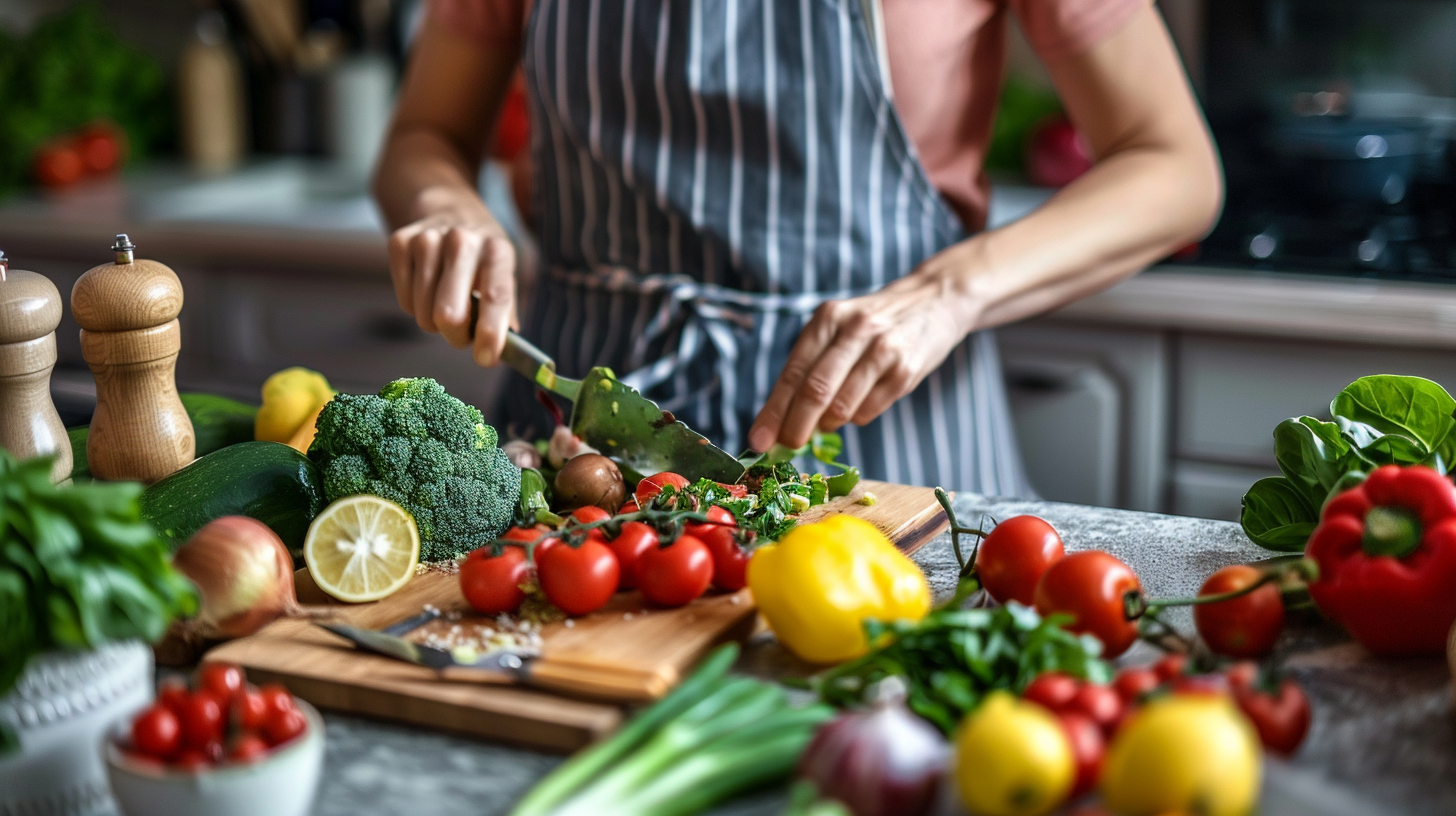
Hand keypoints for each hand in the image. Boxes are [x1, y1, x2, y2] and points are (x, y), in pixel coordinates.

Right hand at [386, 212, 517, 365]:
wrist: (447, 205)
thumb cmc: (480, 253)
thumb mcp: (503, 271)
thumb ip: (505, 311)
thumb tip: (505, 350)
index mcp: (497, 249)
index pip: (495, 297)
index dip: (491, 334)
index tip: (486, 359)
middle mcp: (463, 240)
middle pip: (449, 314)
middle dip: (457, 336)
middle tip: (463, 334)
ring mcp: (427, 239)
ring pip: (423, 314)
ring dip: (435, 323)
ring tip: (446, 303)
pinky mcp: (400, 242)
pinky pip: (404, 302)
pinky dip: (416, 306)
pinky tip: (427, 287)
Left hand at [747, 261, 977, 450]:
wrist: (935, 299)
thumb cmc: (875, 323)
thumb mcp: (839, 328)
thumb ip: (812, 366)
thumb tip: (780, 421)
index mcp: (828, 318)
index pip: (793, 373)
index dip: (773, 412)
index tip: (758, 440)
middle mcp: (854, 330)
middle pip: (815, 391)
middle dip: (796, 427)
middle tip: (787, 447)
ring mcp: (883, 349)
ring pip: (843, 406)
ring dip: (829, 424)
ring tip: (828, 421)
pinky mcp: (907, 369)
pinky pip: (870, 410)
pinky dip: (858, 417)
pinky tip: (859, 406)